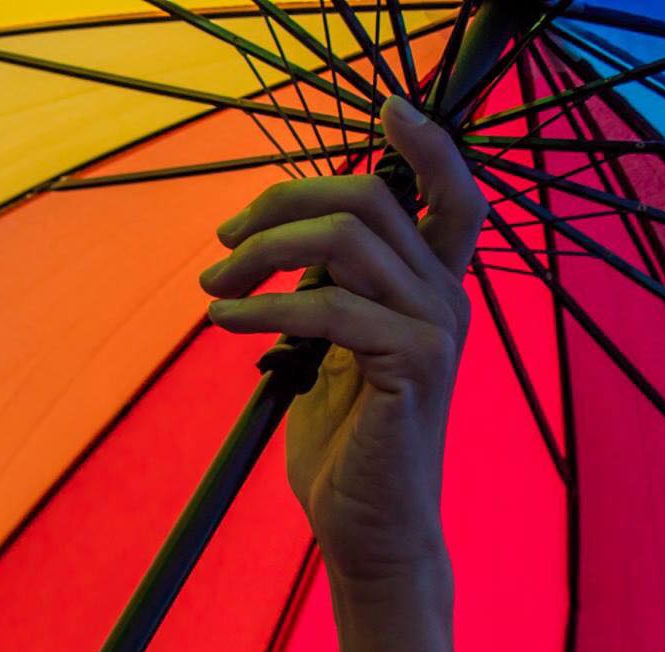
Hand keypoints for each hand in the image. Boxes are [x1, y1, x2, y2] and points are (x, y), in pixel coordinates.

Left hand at [198, 92, 485, 588]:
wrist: (368, 532)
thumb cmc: (345, 448)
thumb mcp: (329, 357)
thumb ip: (325, 296)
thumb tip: (277, 246)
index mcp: (432, 289)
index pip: (451, 191)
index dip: (425, 139)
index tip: (385, 106)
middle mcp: (446, 298)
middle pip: (373, 196)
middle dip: (283, 203)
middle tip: (223, 241)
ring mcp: (436, 329)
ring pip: (348, 238)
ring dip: (263, 252)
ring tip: (213, 286)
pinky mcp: (413, 365)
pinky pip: (328, 305)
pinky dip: (263, 304)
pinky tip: (223, 320)